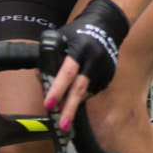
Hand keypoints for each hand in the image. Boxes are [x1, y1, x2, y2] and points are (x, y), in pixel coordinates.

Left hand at [45, 0, 128, 130]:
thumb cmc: (78, 32)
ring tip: (66, 106)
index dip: (57, 90)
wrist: (106, 25)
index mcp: (80, 49)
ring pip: (86, 92)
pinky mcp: (110, 75)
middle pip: (80, 89)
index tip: (48, 104)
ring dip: (74, 100)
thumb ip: (51, 57)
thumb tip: (42, 79)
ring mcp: (104, 68)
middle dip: (69, 109)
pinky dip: (84, 92)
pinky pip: (94, 90)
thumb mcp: (61, 38)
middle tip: (62, 126)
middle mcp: (94, 59)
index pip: (66, 73)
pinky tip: (81, 85)